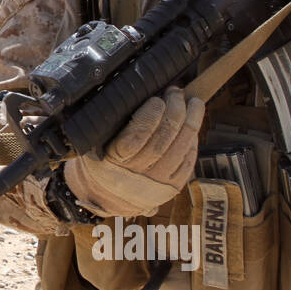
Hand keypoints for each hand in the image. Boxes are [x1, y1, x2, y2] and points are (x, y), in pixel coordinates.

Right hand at [61, 88, 204, 215]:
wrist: (106, 196)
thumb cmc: (101, 159)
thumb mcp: (95, 142)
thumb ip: (110, 123)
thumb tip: (140, 93)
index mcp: (114, 160)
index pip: (136, 137)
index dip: (150, 116)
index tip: (156, 99)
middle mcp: (136, 174)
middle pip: (163, 139)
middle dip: (174, 111)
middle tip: (176, 93)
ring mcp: (157, 183)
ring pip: (181, 148)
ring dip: (192, 121)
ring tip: (194, 102)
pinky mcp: (172, 188)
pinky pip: (188, 161)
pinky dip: (193, 140)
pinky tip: (194, 125)